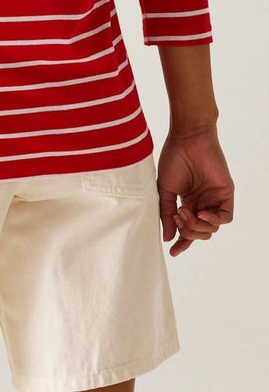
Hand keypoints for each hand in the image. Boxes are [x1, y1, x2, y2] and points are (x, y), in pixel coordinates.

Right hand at [156, 127, 233, 257]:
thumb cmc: (173, 159)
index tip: (172, 252)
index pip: (187, 229)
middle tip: (177, 216)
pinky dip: (213, 221)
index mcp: (188, 202)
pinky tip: (201, 214)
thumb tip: (167, 237)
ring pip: (212, 228)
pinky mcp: (226, 194)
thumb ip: (167, 213)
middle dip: (188, 231)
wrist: (187, 138)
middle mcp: (202, 202)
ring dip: (197, 226)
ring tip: (185, 212)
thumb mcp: (165, 189)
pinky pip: (225, 217)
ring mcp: (214, 199)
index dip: (182, 242)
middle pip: (200, 232)